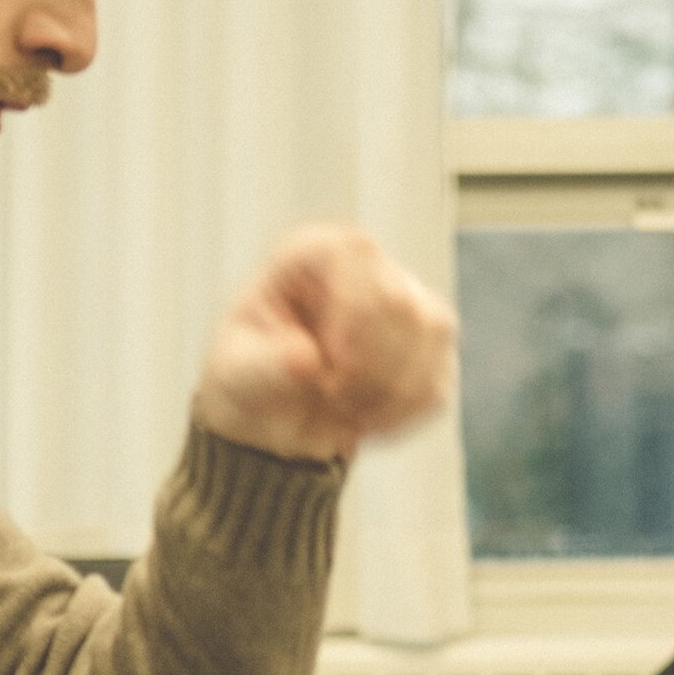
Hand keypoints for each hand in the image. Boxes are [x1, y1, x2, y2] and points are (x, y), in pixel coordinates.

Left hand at [191, 225, 455, 463]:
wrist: (277, 421)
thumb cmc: (251, 380)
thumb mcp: (237, 375)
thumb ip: (262, 367)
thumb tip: (306, 360)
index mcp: (312, 255)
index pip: (355, 253)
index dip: (353, 312)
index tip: (332, 366)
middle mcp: (367, 269)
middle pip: (401, 300)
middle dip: (367, 367)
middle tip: (329, 397)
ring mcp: (407, 304)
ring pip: (432, 334)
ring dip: (388, 393)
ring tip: (344, 413)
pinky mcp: (430, 349)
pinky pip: (437, 380)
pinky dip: (401, 415)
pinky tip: (366, 421)